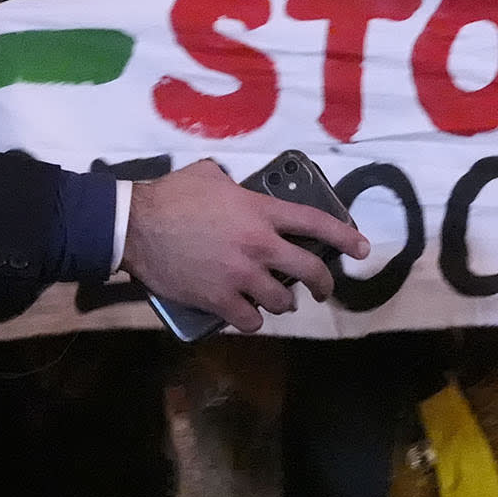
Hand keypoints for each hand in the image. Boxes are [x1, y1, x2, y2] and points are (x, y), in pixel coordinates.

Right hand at [122, 159, 369, 332]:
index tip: (362, 248)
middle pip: (310, 270)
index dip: (345, 236)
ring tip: (274, 299)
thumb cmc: (170, 195)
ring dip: (282, 302)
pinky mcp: (219, 300)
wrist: (135, 226)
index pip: (316, 223)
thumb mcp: (209, 175)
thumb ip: (234, 185)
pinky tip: (247, 315)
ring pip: (282, 301)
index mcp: (261, 212)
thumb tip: (237, 189)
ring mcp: (241, 276)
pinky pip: (251, 321)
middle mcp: (259, 246)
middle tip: (322, 288)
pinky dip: (252, 320)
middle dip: (323, 283)